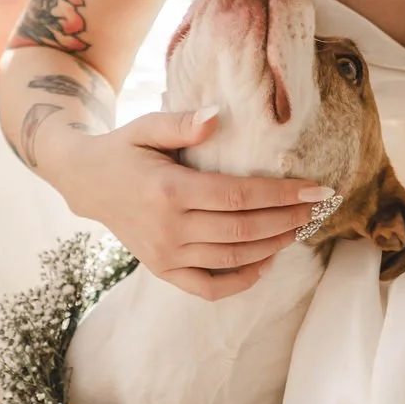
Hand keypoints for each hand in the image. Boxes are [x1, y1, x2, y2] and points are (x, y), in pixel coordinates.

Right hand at [40, 108, 333, 299]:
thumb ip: (181, 122)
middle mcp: (168, 229)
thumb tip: (217, 115)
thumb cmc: (126, 149)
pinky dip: (241, 281)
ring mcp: (165, 255)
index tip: (315, 189)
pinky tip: (265, 263)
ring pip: (232, 259)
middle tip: (317, 209)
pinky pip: (208, 288)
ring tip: (298, 229)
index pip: (239, 196)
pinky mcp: (162, 271)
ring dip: (272, 247)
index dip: (281, 195)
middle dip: (287, 220)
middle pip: (243, 231)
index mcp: (169, 191)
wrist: (88, 183)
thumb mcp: (146, 126)